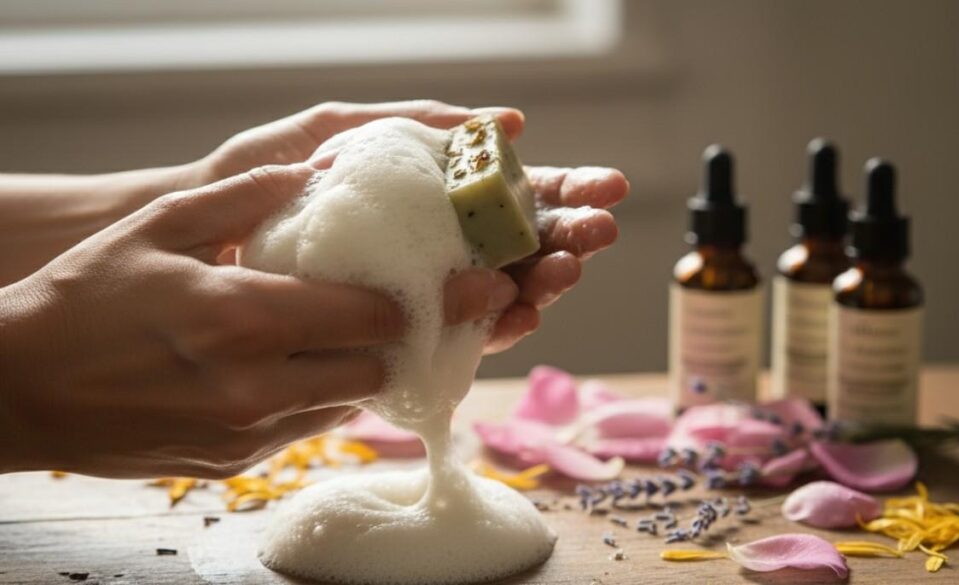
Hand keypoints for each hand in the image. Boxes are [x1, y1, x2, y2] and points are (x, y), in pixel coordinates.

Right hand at [0, 164, 415, 478]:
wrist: (19, 390)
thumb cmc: (84, 299)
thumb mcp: (160, 226)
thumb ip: (247, 195)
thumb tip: (318, 170)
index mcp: (245, 318)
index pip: (370, 315)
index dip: (407, 298)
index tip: (420, 281)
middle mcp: (257, 386)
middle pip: (375, 368)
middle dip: (388, 338)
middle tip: (386, 308)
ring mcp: (247, 434)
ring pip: (348, 405)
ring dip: (356, 371)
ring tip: (343, 336)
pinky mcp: (235, 463)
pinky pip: (307, 431)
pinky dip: (317, 400)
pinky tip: (296, 369)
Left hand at [190, 100, 625, 352]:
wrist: (202, 240)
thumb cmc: (266, 181)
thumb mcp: (339, 132)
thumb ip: (415, 122)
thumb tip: (512, 120)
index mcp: (438, 199)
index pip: (517, 195)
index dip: (566, 191)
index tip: (609, 187)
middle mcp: (443, 247)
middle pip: (526, 245)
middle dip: (570, 238)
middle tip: (599, 231)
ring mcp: (429, 292)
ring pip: (507, 290)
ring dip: (546, 281)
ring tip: (567, 267)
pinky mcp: (405, 335)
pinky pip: (465, 334)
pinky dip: (499, 323)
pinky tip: (522, 307)